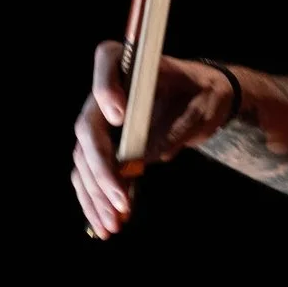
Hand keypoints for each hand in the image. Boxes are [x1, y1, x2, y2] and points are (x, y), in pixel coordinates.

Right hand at [71, 41, 235, 238]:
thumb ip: (174, 129)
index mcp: (130, 62)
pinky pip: (88, 175)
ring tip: (113, 225)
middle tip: (121, 201)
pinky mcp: (102, 148)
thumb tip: (142, 159)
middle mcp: (105, 91)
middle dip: (101, 170)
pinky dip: (95, 201)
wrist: (201, 104)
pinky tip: (106, 224)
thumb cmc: (204, 95)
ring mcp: (99, 122)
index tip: (120, 117)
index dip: (106, 89)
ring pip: (83, 159)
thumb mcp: (201, 108)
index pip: (106, 61)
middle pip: (88, 128)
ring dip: (95, 195)